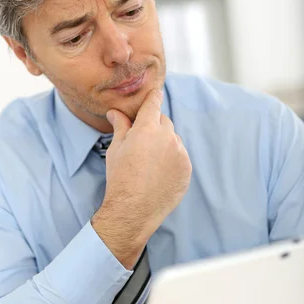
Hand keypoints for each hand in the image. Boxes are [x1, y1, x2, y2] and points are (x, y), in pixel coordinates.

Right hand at [92, 89, 191, 268]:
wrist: (133, 210)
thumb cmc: (120, 178)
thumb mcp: (116, 149)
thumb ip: (120, 127)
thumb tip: (115, 112)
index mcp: (147, 128)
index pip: (154, 102)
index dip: (153, 97)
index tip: (155, 94)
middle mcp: (167, 137)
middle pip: (164, 121)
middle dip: (154, 127)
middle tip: (142, 143)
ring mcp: (180, 154)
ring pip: (173, 140)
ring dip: (164, 144)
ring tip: (149, 163)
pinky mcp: (187, 169)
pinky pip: (181, 157)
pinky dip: (173, 160)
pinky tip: (159, 173)